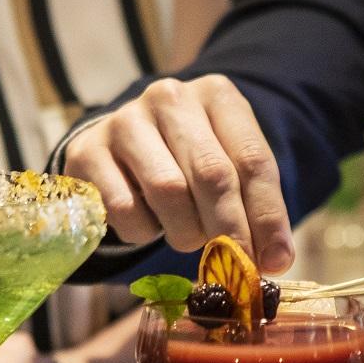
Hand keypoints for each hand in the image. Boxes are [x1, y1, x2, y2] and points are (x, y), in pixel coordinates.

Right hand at [63, 76, 292, 272]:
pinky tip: (150, 223)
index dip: (267, 215)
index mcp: (217, 94)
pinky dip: (144, 232)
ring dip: (186, 232)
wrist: (123, 141)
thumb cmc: (189, 157)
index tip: (275, 260)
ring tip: (189, 237)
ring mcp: (124, 121)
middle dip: (229, 230)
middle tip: (235, 268)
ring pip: (168, 191)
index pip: (252, 160)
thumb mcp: (229, 166)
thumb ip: (254, 206)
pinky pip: (125, 209)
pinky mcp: (87, 152)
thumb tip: (275, 260)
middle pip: (212, 174)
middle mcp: (170, 97)